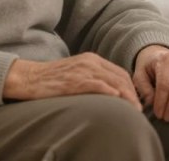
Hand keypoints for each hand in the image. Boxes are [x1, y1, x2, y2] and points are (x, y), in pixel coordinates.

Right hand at [3, 53, 140, 107]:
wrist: (30, 77)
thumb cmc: (51, 79)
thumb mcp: (75, 73)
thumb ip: (92, 77)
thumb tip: (109, 92)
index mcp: (91, 59)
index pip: (119, 72)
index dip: (131, 87)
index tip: (137, 101)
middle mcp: (89, 62)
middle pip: (120, 77)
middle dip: (133, 94)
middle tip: (139, 110)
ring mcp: (82, 70)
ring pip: (112, 81)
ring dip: (126, 96)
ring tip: (134, 110)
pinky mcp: (74, 80)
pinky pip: (97, 84)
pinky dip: (109, 91)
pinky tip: (117, 98)